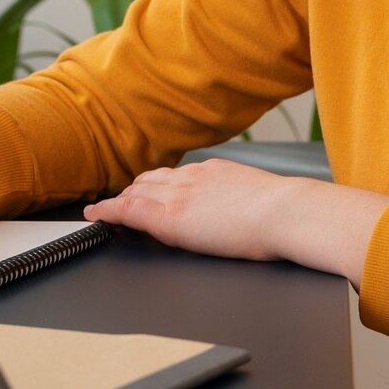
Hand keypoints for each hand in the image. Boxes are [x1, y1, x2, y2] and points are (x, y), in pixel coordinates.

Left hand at [83, 158, 388, 283]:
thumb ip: (254, 203)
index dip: (162, 184)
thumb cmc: (293, 215)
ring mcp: (180, 194)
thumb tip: (262, 216)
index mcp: (220, 172)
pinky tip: (96, 216)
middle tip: (123, 201)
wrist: (292, 214)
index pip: (182, 175)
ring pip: (138, 192)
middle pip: (154, 179)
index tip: (154, 189)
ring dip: (122, 200)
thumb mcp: (269, 201)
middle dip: (137, 189)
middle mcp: (195, 176)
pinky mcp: (170, 217)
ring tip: (107, 210)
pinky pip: (128, 210)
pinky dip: (109, 212)